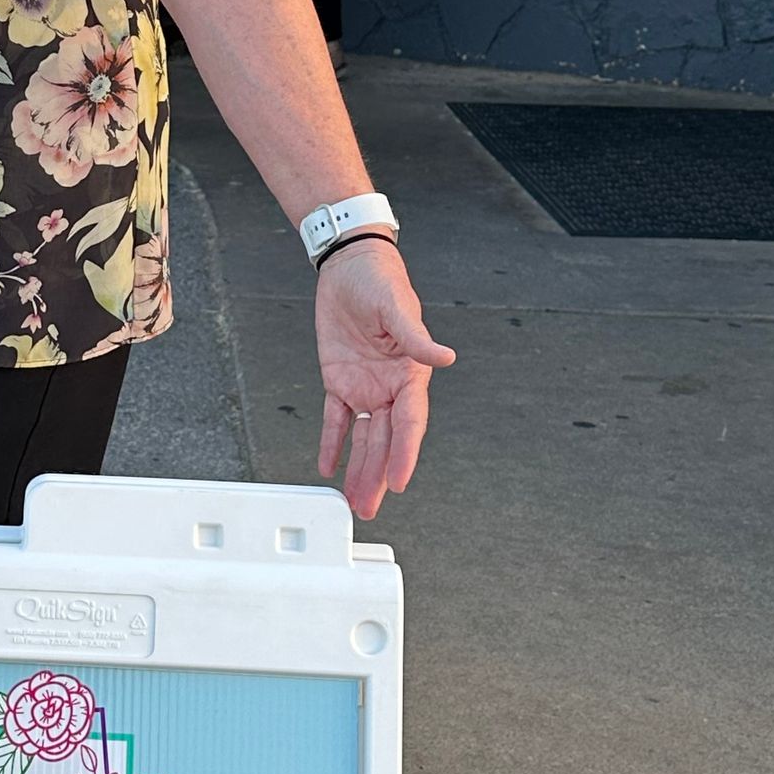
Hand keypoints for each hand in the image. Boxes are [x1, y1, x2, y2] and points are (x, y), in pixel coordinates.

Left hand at [313, 240, 454, 518]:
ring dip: (359, 468)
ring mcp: (365, 386)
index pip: (409, 423)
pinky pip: (336, 418)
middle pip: (385, 440)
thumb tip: (444, 358)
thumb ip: (415, 337)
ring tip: (355, 500)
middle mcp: (390, 386)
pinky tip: (329, 466)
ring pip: (363, 437)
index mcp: (410, 373)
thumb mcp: (396, 306)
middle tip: (370, 507)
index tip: (398, 481)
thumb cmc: (380, 279)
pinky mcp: (340, 379)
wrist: (349, 266)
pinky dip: (332, 443)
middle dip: (377, 474)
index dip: (404, 453)